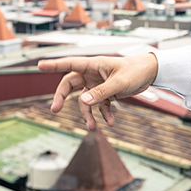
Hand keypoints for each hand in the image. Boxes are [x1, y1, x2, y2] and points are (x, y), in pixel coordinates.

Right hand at [38, 53, 158, 128]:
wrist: (151, 73)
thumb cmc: (135, 71)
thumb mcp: (118, 83)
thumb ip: (100, 93)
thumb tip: (82, 102)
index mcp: (93, 64)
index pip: (69, 63)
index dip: (54, 65)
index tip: (39, 65)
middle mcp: (92, 74)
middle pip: (70, 85)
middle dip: (62, 97)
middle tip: (55, 110)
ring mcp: (98, 84)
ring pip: (85, 100)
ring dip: (87, 113)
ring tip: (92, 127)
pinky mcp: (107, 93)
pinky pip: (100, 106)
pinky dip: (103, 114)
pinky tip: (111, 123)